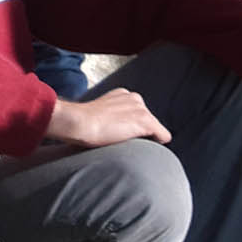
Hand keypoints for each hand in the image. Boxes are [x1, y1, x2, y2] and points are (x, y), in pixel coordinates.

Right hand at [44, 88, 169, 146]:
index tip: (118, 132)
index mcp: (122, 94)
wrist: (78, 122)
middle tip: (121, 138)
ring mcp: (141, 109)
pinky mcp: (146, 121)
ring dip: (145, 138)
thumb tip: (109, 128)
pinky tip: (141, 147)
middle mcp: (134, 98)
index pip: (137, 113)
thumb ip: (110, 115)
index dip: (130, 126)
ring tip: (126, 142)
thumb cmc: (81, 123)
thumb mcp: (97, 113)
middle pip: (148, 120)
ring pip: (155, 129)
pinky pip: (163, 136)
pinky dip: (156, 144)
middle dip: (139, 130)